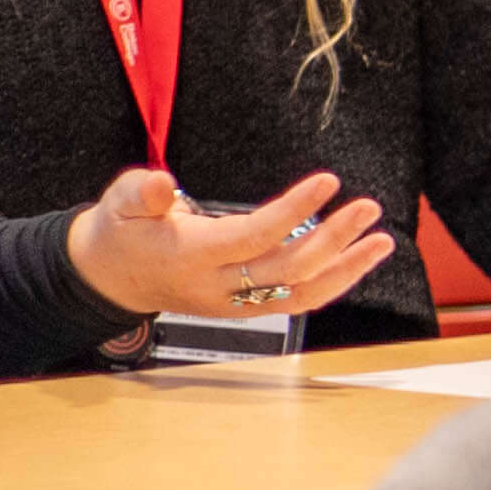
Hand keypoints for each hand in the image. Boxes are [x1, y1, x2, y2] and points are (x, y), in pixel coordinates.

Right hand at [65, 167, 388, 324]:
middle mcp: (216, 286)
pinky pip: (296, 302)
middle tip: (369, 207)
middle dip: (333, 239)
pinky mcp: (244, 308)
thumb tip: (161, 183)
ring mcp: (233, 303)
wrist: (108, 278)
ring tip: (382, 241)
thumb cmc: (121, 231)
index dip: (293, 210)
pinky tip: (358, 259)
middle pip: (286, 269)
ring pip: (299, 295)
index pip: (254, 237)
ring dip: (346, 269)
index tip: (328, 181)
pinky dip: (331, 283)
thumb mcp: (118, 202)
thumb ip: (140, 192)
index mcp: (189, 256)